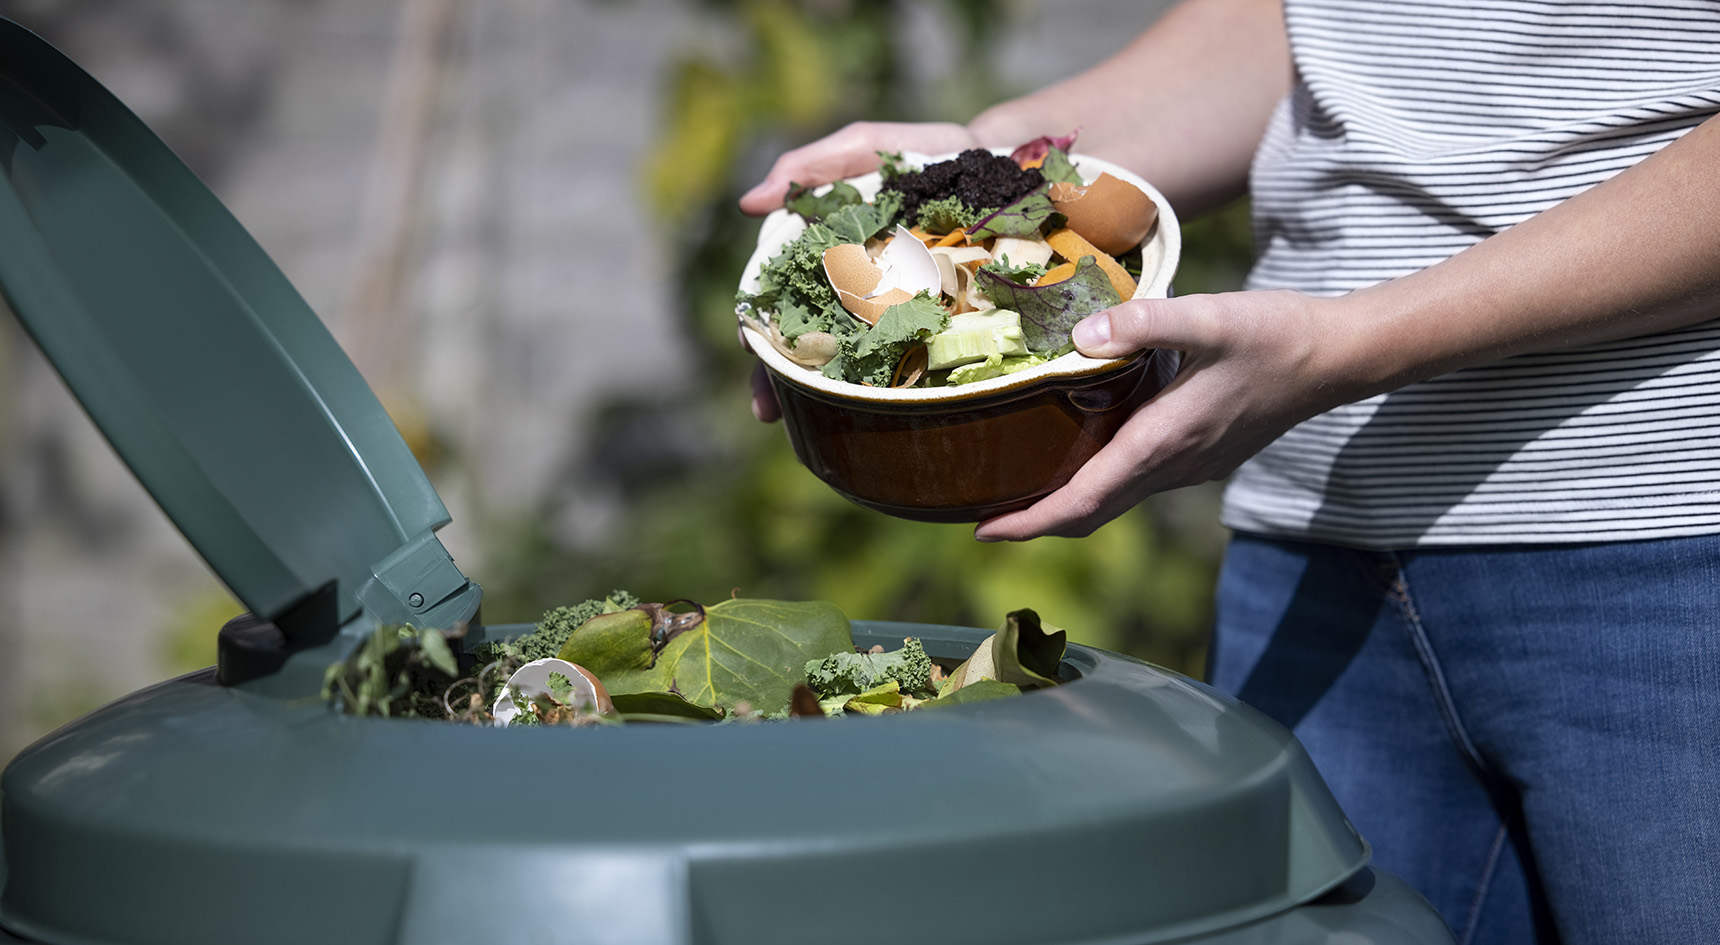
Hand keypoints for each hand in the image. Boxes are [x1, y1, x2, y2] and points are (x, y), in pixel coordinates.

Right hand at [739, 120, 981, 421]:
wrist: (1000, 166)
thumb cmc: (922, 156)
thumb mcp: (862, 148)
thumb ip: (809, 168)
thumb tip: (748, 202)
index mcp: (828, 260)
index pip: (780, 301)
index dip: (759, 329)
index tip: (750, 350)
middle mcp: (855, 294)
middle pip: (806, 343)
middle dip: (781, 379)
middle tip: (769, 407)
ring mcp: (895, 315)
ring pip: (851, 363)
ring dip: (822, 395)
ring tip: (807, 420)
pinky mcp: (937, 326)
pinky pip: (911, 361)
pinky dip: (892, 391)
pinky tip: (880, 413)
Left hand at [974, 289, 1359, 540]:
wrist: (1338, 357)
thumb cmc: (1276, 335)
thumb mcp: (1210, 316)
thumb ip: (1144, 322)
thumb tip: (1081, 336)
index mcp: (1163, 442)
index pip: (1083, 503)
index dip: (1029, 523)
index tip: (982, 530)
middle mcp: (1173, 466)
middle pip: (1091, 514)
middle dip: (1035, 523)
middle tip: (982, 518)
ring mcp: (1190, 467)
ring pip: (1115, 500)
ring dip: (1065, 505)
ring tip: (1018, 488)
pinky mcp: (1202, 455)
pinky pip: (1136, 483)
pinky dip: (1097, 484)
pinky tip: (1081, 454)